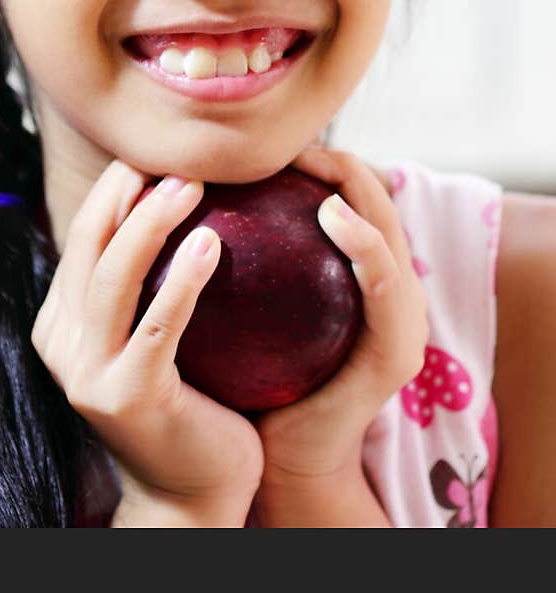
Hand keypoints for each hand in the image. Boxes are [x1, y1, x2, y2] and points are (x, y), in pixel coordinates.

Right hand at [31, 158, 263, 522]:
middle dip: (127, 192)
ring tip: (193, 186)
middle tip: (177, 160)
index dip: (114, 189)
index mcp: (61, 323)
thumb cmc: (189, 405)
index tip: (155, 153)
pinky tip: (211, 244)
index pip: (82, 237)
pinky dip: (182, 278)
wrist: (194, 496)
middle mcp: (62, 344)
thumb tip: (187, 199)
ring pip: (113, 275)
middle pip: (89, 245)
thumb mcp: (152, 337)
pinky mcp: (127, 395)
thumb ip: (149, 284)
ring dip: (152, 222)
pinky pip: (157, 323)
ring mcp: (88, 373)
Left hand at [252, 145, 427, 487]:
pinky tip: (329, 212)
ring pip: (390, 229)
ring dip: (357, 185)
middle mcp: (392, 289)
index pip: (350, 195)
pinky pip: (385, 282)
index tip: (268, 139)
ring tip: (315, 157)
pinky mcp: (398, 348)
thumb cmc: (248, 375)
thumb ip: (240, 249)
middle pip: (377, 199)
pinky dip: (364, 241)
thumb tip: (189, 177)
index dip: (320, 157)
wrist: (274, 455)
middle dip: (339, 159)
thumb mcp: (244, 298)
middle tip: (289, 136)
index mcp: (358, 274)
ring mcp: (403, 318)